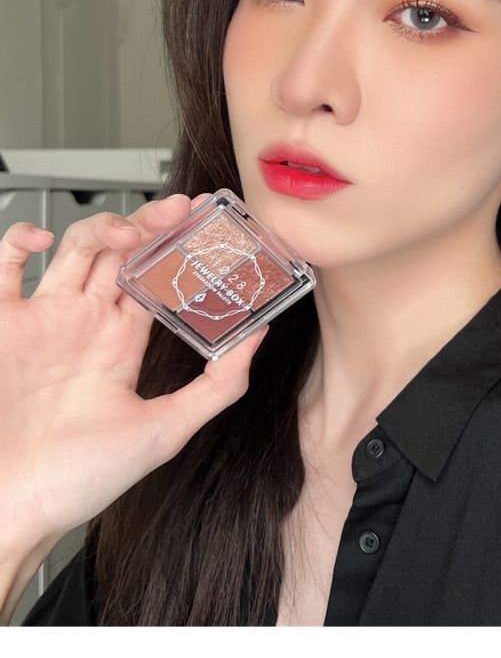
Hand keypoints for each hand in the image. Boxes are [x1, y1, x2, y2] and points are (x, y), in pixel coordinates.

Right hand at [0, 193, 269, 553]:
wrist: (13, 509)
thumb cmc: (79, 481)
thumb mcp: (164, 431)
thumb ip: (217, 387)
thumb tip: (258, 338)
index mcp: (121, 342)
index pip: (156, 277)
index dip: (180, 248)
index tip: (207, 224)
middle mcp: (85, 322)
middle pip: (123, 251)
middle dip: (153, 223)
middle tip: (181, 209)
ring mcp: (44, 318)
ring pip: (77, 247)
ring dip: (106, 227)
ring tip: (134, 231)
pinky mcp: (4, 323)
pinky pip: (5, 266)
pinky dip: (18, 240)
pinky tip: (41, 239)